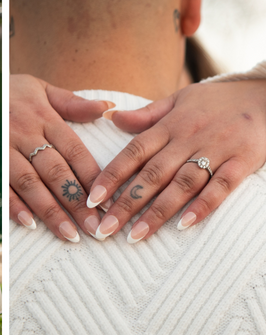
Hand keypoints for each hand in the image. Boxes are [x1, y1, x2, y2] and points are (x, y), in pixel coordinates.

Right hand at [9, 74, 109, 240]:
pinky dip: (13, 204)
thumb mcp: (44, 89)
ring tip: (70, 234)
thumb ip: (74, 104)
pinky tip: (29, 223)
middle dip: (77, 202)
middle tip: (96, 228)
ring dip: (50, 210)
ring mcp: (4, 148)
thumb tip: (108, 107)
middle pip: (55, 171)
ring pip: (30, 182)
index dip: (92, 177)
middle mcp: (26, 134)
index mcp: (45, 118)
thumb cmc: (14, 92)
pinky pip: (0, 184)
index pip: (74, 151)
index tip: (110, 202)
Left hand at [89, 80, 265, 241]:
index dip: (111, 175)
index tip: (92, 199)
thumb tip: (111, 118)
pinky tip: (183, 225)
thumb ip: (147, 114)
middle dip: (126, 203)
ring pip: (182, 184)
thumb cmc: (218, 100)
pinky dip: (203, 206)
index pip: (134, 152)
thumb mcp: (180, 99)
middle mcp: (189, 139)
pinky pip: (222, 187)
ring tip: (136, 236)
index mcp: (170, 125)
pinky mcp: (243, 161)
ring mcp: (217, 150)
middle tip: (105, 228)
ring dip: (158, 212)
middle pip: (152, 174)